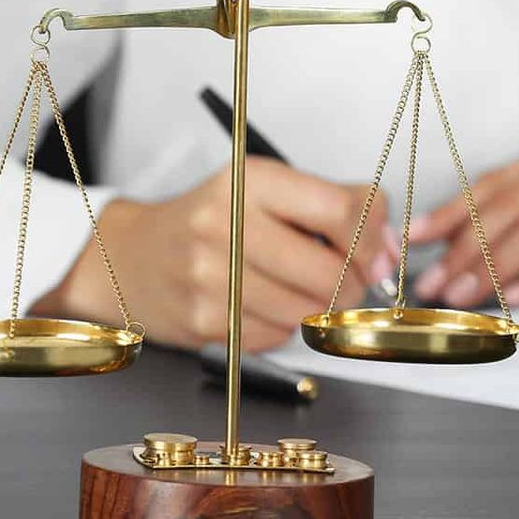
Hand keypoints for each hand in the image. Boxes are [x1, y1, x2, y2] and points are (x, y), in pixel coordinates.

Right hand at [31, 159, 397, 350]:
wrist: (130, 257)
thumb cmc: (211, 221)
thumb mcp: (266, 189)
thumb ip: (333, 206)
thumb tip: (389, 247)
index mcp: (250, 181)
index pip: (340, 210)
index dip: (373, 238)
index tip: (380, 254)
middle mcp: (226, 225)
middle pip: (331, 273)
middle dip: (353, 285)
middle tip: (351, 282)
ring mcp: (211, 277)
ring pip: (307, 311)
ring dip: (318, 309)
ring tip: (300, 290)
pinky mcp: (205, 320)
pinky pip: (276, 337)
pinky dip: (283, 327)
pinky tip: (264, 305)